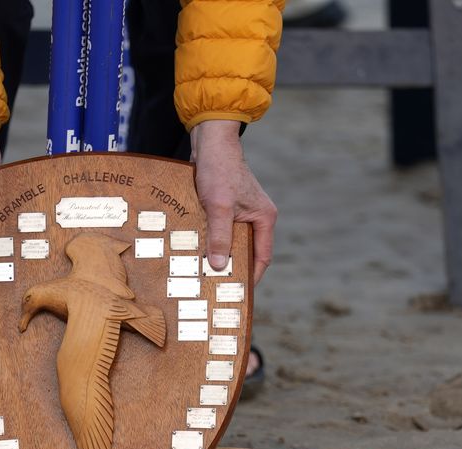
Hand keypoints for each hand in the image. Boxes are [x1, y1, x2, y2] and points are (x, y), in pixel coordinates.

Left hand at [190, 120, 277, 283]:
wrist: (209, 143)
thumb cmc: (218, 171)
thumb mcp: (218, 207)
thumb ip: (220, 237)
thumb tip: (220, 266)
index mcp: (264, 218)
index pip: (262, 257)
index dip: (250, 276)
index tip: (237, 293)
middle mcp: (256, 217)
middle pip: (246, 251)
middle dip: (233, 269)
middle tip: (217, 288)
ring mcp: (241, 212)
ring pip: (231, 242)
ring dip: (219, 256)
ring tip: (204, 275)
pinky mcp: (226, 208)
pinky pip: (220, 231)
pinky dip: (211, 242)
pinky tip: (196, 253)